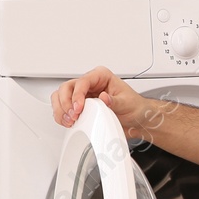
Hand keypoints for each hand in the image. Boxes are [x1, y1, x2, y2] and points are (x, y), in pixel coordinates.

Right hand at [50, 66, 166, 138]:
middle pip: (67, 87)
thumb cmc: (135, 107)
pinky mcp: (80, 107)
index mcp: (101, 76)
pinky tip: (68, 122)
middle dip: (66, 103)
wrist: (137, 120)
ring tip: (69, 120)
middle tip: (73, 116)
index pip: (82, 81)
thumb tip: (103, 98)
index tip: (78, 108)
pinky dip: (62, 116)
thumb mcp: (127, 103)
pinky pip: (63, 108)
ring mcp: (83, 95)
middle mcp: (90, 84)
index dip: (77, 95)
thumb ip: (114, 101)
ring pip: (61, 96)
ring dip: (61, 109)